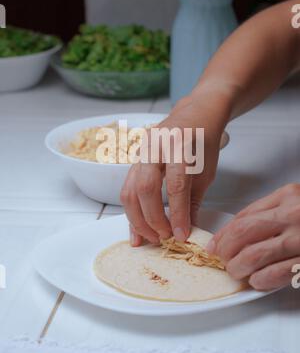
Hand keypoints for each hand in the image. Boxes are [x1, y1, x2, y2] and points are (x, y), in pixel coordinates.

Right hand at [121, 89, 230, 246]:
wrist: (197, 114)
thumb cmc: (204, 142)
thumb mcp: (206, 172)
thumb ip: (193, 202)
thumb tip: (186, 231)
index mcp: (179, 147)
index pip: (176, 186)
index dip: (178, 214)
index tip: (181, 235)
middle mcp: (156, 147)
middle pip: (146, 188)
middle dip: (152, 219)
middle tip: (163, 238)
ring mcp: (141, 151)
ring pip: (129, 190)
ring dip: (137, 219)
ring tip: (150, 238)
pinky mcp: (134, 158)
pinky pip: (127, 187)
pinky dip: (131, 210)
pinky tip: (136, 229)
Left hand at [207, 184, 299, 289]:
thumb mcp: (296, 203)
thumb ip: (270, 212)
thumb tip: (236, 232)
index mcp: (287, 196)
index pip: (244, 216)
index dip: (223, 233)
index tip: (215, 244)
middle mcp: (292, 215)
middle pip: (242, 233)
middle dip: (225, 250)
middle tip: (222, 259)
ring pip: (253, 255)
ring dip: (238, 267)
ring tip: (236, 272)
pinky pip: (274, 274)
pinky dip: (260, 279)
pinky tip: (257, 280)